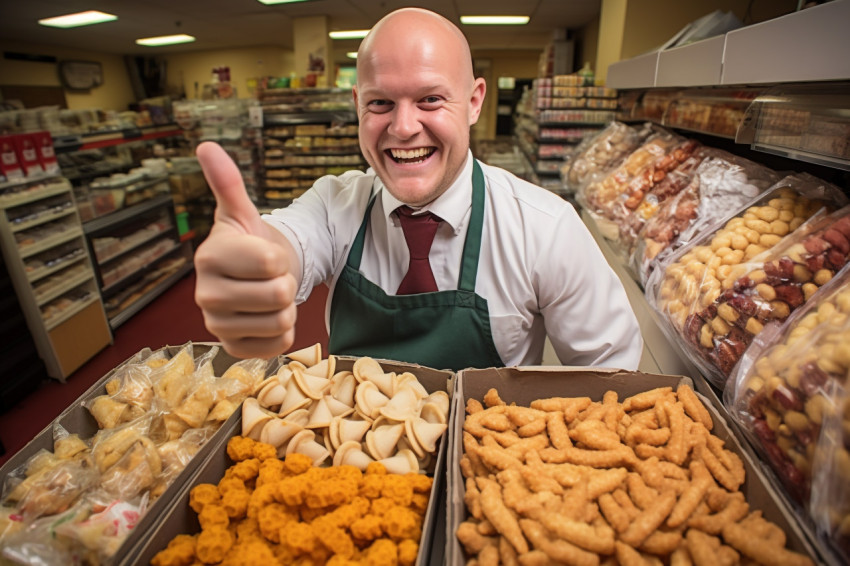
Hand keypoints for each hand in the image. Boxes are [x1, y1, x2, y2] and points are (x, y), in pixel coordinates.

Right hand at [193, 141, 297, 358]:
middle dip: (286, 283)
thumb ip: (228, 182)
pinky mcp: (232, 348)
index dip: (281, 257)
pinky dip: (284, 332)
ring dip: (286, 308)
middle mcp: (205, 294)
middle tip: (271, 277)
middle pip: (280, 295)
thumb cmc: (248, 243)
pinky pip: (278, 345)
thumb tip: (206, 146)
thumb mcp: (242, 213)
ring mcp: (216, 325)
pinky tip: (266, 317)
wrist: (249, 279)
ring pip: (282, 321)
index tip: (266, 255)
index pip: (272, 261)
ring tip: (268, 295)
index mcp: (209, 256)